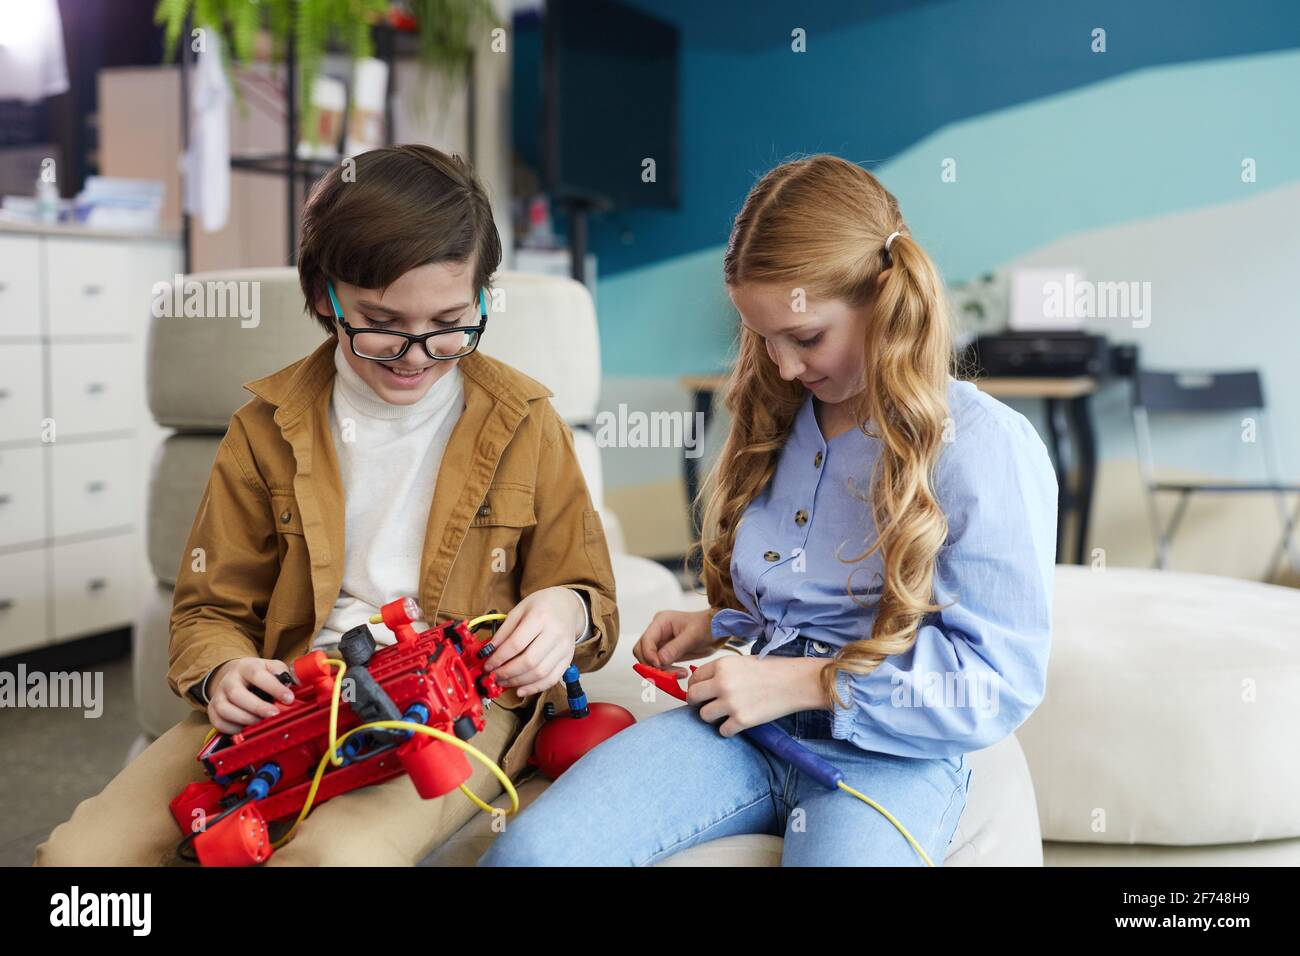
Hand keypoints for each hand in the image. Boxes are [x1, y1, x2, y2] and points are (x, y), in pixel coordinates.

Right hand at [207, 657, 295, 734]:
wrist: (234, 676)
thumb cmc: (257, 674)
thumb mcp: (270, 667)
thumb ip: (282, 674)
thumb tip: (293, 685)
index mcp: (245, 667)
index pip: (257, 674)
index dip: (273, 687)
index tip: (288, 698)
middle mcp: (229, 680)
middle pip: (237, 694)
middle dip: (257, 707)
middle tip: (274, 714)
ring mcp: (218, 695)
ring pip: (225, 709)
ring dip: (246, 719)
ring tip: (262, 723)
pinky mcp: (212, 710)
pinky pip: (219, 723)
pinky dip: (233, 728)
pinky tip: (247, 728)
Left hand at [480, 587, 585, 696]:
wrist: (567, 606)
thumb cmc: (541, 606)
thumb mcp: (519, 610)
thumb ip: (504, 631)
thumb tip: (488, 652)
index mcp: (540, 617)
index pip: (516, 643)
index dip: (499, 658)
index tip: (487, 665)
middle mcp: (555, 633)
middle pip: (529, 661)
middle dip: (507, 673)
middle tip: (493, 676)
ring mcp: (564, 648)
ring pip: (540, 673)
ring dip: (518, 682)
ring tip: (503, 682)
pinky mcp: (568, 659)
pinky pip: (552, 679)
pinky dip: (535, 688)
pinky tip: (520, 690)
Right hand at [632, 608, 715, 676]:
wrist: (717, 630)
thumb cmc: (707, 626)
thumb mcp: (693, 636)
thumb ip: (675, 648)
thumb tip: (659, 661)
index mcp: (661, 622)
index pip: (645, 640)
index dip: (649, 655)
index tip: (659, 665)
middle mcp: (657, 631)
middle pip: (642, 652)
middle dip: (652, 665)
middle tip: (668, 674)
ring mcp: (661, 642)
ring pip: (649, 661)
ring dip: (660, 671)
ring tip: (680, 674)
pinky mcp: (666, 653)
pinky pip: (659, 666)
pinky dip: (667, 672)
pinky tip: (681, 673)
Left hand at [686, 655, 828, 737]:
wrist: (796, 682)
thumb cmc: (772, 670)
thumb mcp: (742, 662)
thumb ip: (721, 672)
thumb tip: (704, 686)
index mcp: (722, 665)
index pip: (694, 678)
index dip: (695, 687)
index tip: (701, 693)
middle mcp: (722, 683)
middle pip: (693, 697)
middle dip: (697, 703)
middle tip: (707, 705)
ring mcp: (731, 703)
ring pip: (704, 716)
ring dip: (712, 717)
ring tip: (725, 714)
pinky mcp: (742, 721)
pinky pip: (722, 731)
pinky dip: (728, 729)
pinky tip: (738, 722)